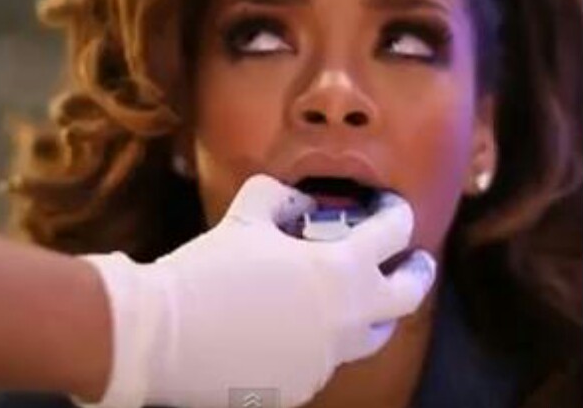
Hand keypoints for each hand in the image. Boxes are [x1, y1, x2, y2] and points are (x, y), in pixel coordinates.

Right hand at [80, 174, 435, 407]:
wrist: (166, 333)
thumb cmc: (210, 269)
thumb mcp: (246, 215)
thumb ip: (280, 196)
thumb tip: (298, 202)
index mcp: (342, 271)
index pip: (393, 234)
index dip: (397, 213)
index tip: (392, 207)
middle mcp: (348, 320)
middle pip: (407, 297)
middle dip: (416, 272)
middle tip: (415, 259)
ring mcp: (328, 360)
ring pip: (369, 336)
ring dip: (371, 311)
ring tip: (357, 296)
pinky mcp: (302, 386)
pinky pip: (326, 358)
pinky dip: (321, 337)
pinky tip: (291, 324)